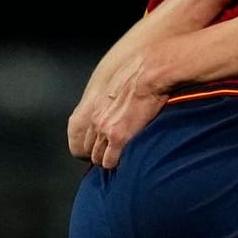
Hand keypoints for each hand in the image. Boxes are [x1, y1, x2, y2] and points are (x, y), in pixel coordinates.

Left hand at [79, 53, 165, 170]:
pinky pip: (110, 162)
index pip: (87, 136)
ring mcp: (106, 131)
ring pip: (98, 158)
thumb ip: (117, 99)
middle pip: (89, 149)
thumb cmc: (142, 75)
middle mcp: (97, 121)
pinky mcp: (119, 137)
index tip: (108, 147)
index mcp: (97, 108)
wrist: (149, 73)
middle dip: (100, 155)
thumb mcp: (121, 86)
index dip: (98, 144)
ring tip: (122, 161)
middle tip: (115, 157)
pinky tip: (126, 161)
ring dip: (108, 161)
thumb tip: (126, 102)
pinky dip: (116, 164)